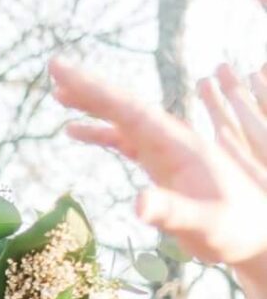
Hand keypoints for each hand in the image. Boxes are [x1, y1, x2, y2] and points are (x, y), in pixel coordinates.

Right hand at [51, 56, 266, 292]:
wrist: (256, 231)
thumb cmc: (234, 229)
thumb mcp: (205, 225)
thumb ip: (173, 212)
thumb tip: (137, 204)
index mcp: (178, 145)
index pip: (130, 110)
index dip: (96, 91)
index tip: (65, 72)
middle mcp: (170, 140)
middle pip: (124, 106)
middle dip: (89, 87)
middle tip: (53, 67)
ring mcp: (165, 151)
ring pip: (123, 120)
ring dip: (92, 106)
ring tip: (57, 93)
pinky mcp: (162, 165)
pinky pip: (125, 141)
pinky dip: (100, 132)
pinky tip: (75, 130)